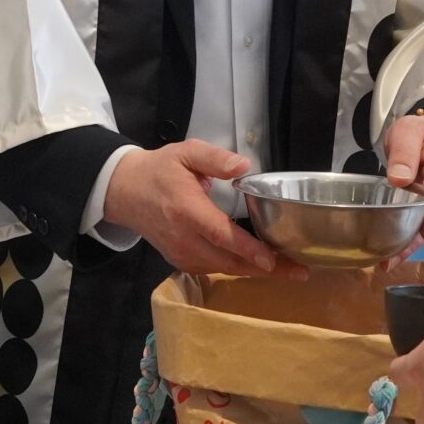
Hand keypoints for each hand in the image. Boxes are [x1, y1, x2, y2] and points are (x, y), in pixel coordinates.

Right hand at [103, 140, 296, 277]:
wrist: (124, 192)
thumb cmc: (159, 170)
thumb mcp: (185, 152)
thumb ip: (214, 158)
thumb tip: (244, 166)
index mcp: (186, 209)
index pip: (220, 234)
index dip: (248, 249)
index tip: (273, 260)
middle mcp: (183, 238)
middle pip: (228, 260)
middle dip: (266, 269)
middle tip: (300, 271)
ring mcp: (181, 254)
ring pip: (223, 269)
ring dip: (255, 271)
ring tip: (287, 270)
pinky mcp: (180, 261)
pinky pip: (214, 270)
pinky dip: (238, 269)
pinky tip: (259, 265)